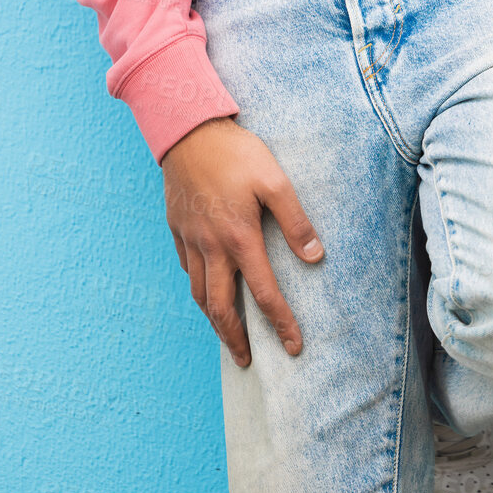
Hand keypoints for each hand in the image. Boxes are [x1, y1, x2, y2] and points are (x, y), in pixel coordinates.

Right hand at [162, 116, 324, 366]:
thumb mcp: (275, 180)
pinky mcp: (177, 229)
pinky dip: (197, 287)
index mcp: (239, 238)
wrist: (188, 131)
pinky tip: (205, 289)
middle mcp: (211, 247)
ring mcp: (190, 240)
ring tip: (226, 335)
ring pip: (198, 293)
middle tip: (247, 361)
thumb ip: (296, 220)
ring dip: (213, 320)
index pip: (263, 293)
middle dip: (235, 339)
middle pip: (221, 308)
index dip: (280, 323)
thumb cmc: (236, 153)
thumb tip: (315, 257)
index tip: (293, 347)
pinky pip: (186, 269)